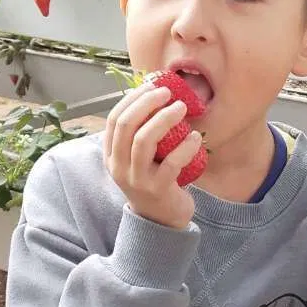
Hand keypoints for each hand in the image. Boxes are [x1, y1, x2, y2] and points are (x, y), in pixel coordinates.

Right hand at [103, 83, 202, 229]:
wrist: (162, 221)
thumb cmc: (154, 181)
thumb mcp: (139, 158)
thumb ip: (141, 133)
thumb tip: (156, 95)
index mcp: (111, 156)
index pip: (114, 119)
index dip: (132, 99)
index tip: (152, 85)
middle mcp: (119, 167)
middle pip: (126, 125)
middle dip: (147, 102)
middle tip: (168, 92)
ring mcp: (136, 180)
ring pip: (144, 140)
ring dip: (164, 119)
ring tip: (182, 108)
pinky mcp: (158, 190)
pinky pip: (171, 162)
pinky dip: (185, 146)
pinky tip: (195, 137)